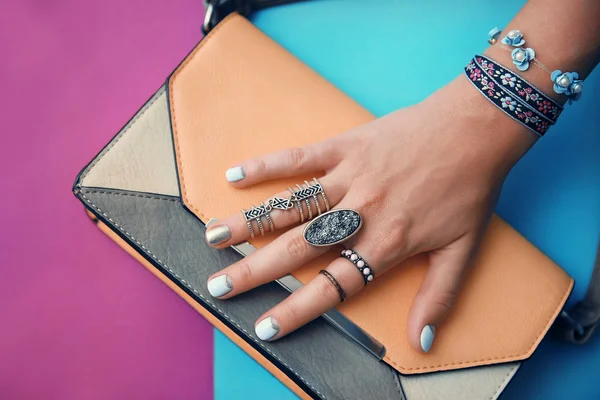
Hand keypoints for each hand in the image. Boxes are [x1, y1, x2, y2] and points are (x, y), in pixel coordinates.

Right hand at [205, 75, 534, 352]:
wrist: (476, 129)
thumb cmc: (470, 189)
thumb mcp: (463, 250)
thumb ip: (439, 298)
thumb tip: (422, 344)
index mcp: (388, 243)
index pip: (334, 285)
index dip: (298, 309)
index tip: (266, 326)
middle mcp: (362, 212)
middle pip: (300, 248)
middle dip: (255, 271)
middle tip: (219, 286)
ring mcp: (351, 177)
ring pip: (292, 204)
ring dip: (250, 222)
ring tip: (212, 236)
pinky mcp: (347, 146)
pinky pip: (301, 156)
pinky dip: (268, 165)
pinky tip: (236, 176)